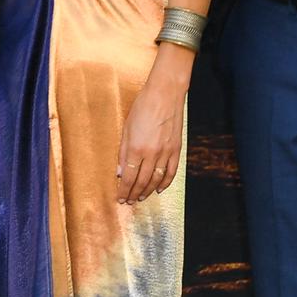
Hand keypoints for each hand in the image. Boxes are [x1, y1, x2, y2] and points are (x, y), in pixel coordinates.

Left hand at [115, 55, 190, 203]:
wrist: (165, 94)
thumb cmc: (143, 107)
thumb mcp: (126, 128)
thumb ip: (123, 152)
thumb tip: (120, 172)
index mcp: (136, 148)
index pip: (128, 177)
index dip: (124, 190)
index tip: (120, 198)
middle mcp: (151, 154)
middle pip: (141, 181)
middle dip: (134, 194)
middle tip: (129, 201)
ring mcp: (166, 152)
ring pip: (156, 180)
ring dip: (148, 191)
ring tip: (141, 198)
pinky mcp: (176, 149)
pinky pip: (171, 172)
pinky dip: (165, 183)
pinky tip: (159, 189)